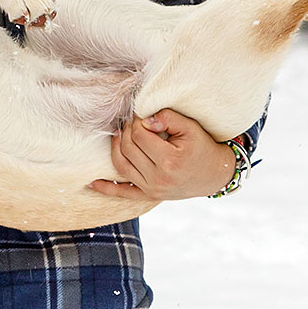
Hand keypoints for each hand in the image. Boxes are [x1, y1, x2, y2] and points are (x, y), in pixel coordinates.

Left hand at [89, 108, 236, 200]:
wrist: (215, 174)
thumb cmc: (203, 147)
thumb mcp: (190, 127)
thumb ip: (168, 118)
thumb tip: (145, 119)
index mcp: (169, 160)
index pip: (139, 135)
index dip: (136, 120)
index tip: (140, 113)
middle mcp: (158, 178)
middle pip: (128, 148)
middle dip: (126, 130)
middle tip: (131, 120)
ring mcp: (152, 189)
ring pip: (121, 166)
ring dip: (115, 147)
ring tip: (119, 133)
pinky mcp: (149, 196)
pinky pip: (123, 193)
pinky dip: (107, 189)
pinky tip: (91, 183)